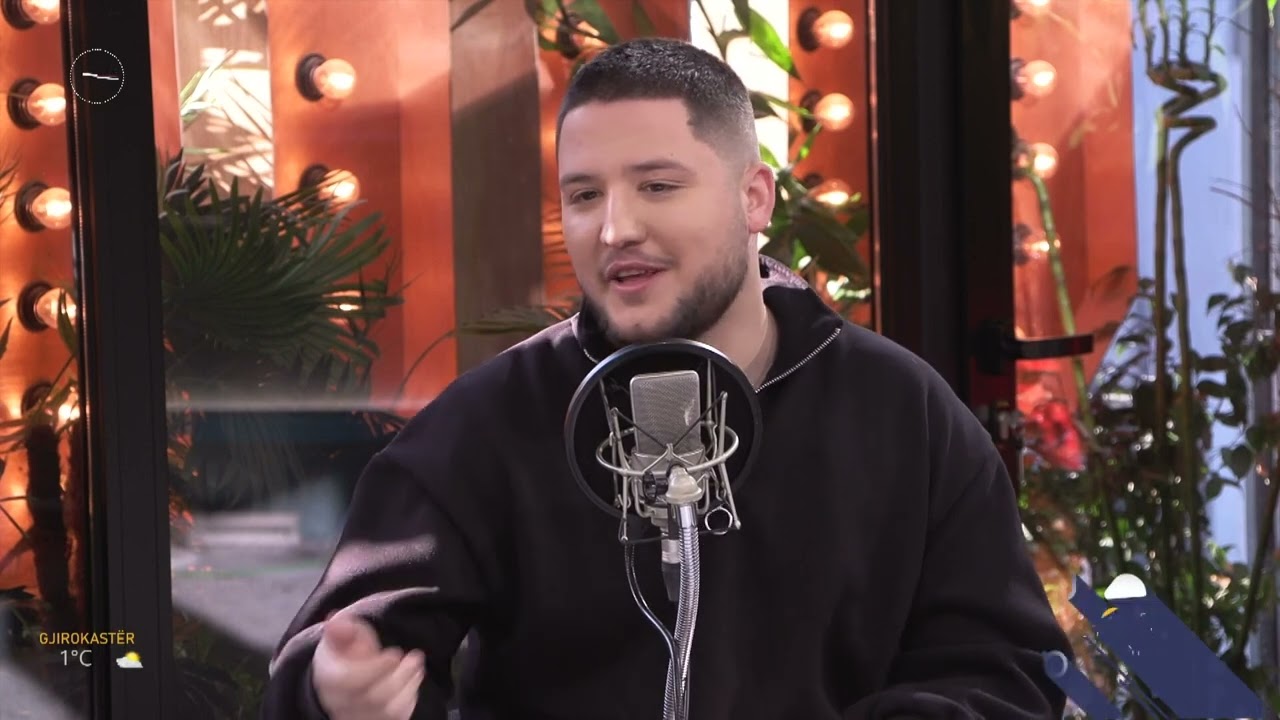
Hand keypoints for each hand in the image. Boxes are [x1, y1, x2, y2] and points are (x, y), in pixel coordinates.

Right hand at [311, 613, 425, 719]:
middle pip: (373, 698)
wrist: (344, 679)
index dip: (375, 669)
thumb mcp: (340, 636)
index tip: (395, 653)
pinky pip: (398, 716)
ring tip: (417, 666)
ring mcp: (360, 716)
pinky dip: (410, 697)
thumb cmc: (344, 654)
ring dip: (408, 686)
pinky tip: (413, 679)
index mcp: (330, 680)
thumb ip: (341, 629)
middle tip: (415, 658)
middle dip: (399, 677)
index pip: (348, 682)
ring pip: (388, 710)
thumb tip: (335, 620)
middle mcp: (342, 704)